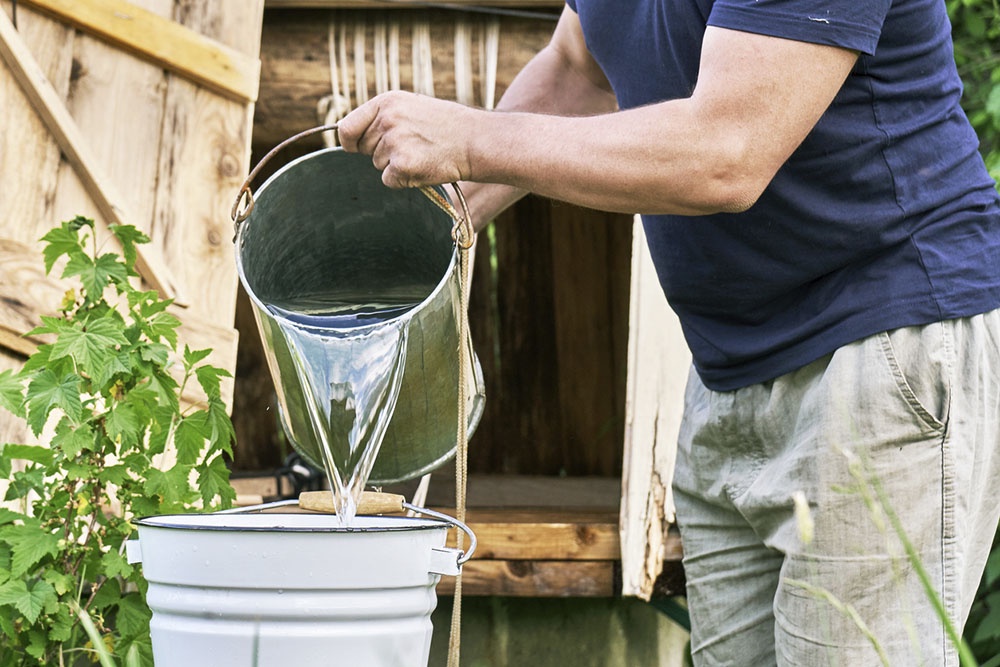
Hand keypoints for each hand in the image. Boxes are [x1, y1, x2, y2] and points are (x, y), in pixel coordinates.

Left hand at [338, 91, 477, 188]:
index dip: (348, 141)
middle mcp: (387, 120)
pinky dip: (404, 180)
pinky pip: (389, 180)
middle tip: (413, 146)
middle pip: (364, 149)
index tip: (352, 148)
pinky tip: (424, 166)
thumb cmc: (446, 126)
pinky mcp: (403, 165)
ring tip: (423, 153)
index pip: (346, 127)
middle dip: (382, 152)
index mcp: (386, 101)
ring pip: (378, 165)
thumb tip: (353, 137)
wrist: (475, 141)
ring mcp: (394, 142)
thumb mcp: (411, 107)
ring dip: (396, 165)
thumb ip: (383, 117)